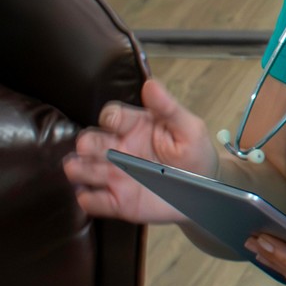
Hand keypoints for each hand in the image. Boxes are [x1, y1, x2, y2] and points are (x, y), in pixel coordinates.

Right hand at [63, 79, 217, 223]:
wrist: (206, 190)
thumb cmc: (195, 154)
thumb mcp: (189, 129)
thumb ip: (169, 108)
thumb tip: (151, 85)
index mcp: (134, 128)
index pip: (110, 116)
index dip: (109, 118)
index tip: (115, 124)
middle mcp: (118, 149)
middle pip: (88, 141)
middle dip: (87, 145)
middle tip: (98, 151)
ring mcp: (115, 175)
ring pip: (81, 169)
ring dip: (80, 169)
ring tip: (96, 172)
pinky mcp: (117, 200)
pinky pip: (91, 201)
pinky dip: (88, 199)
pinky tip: (98, 195)